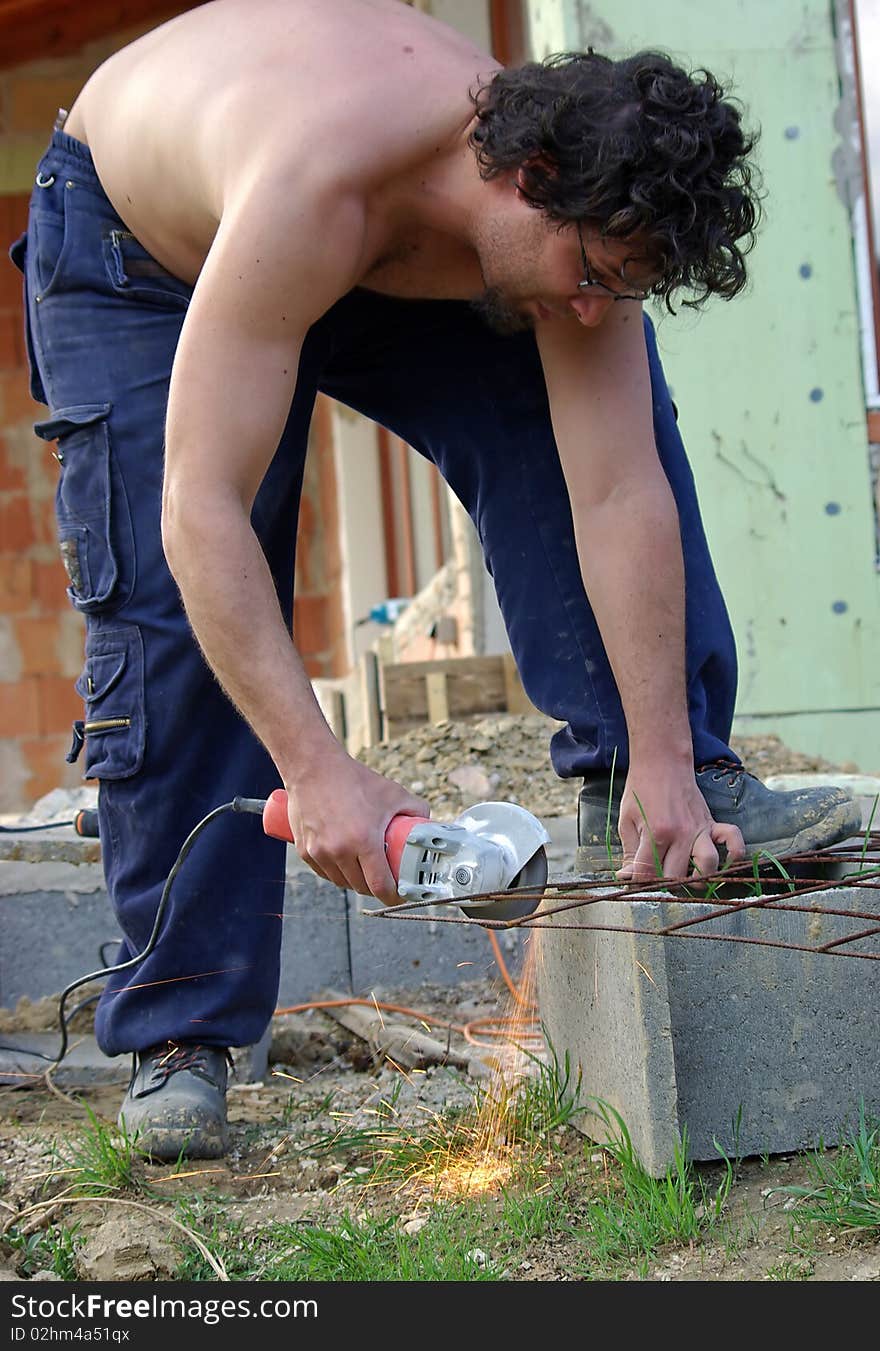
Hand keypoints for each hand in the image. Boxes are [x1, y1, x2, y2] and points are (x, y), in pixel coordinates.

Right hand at [284, 750, 428, 903]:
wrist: (313, 767)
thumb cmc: (352, 779)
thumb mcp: (392, 792)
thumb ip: (416, 809)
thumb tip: (427, 824)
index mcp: (363, 841)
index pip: (380, 885)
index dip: (393, 895)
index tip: (400, 894)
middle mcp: (339, 851)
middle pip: (361, 887)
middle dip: (376, 888)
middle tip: (386, 879)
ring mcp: (319, 852)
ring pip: (342, 882)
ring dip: (356, 882)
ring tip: (366, 871)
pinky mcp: (305, 850)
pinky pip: (325, 873)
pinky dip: (337, 873)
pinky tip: (346, 865)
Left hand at [615, 764, 744, 882]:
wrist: (661, 762)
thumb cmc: (640, 791)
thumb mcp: (626, 821)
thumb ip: (629, 853)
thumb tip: (627, 878)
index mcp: (656, 833)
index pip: (649, 873)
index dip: (638, 882)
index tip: (635, 879)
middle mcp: (681, 834)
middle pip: (677, 876)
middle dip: (664, 883)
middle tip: (656, 876)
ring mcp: (700, 829)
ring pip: (708, 866)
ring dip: (698, 878)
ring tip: (686, 877)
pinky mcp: (712, 823)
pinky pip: (733, 840)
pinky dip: (734, 854)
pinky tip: (723, 863)